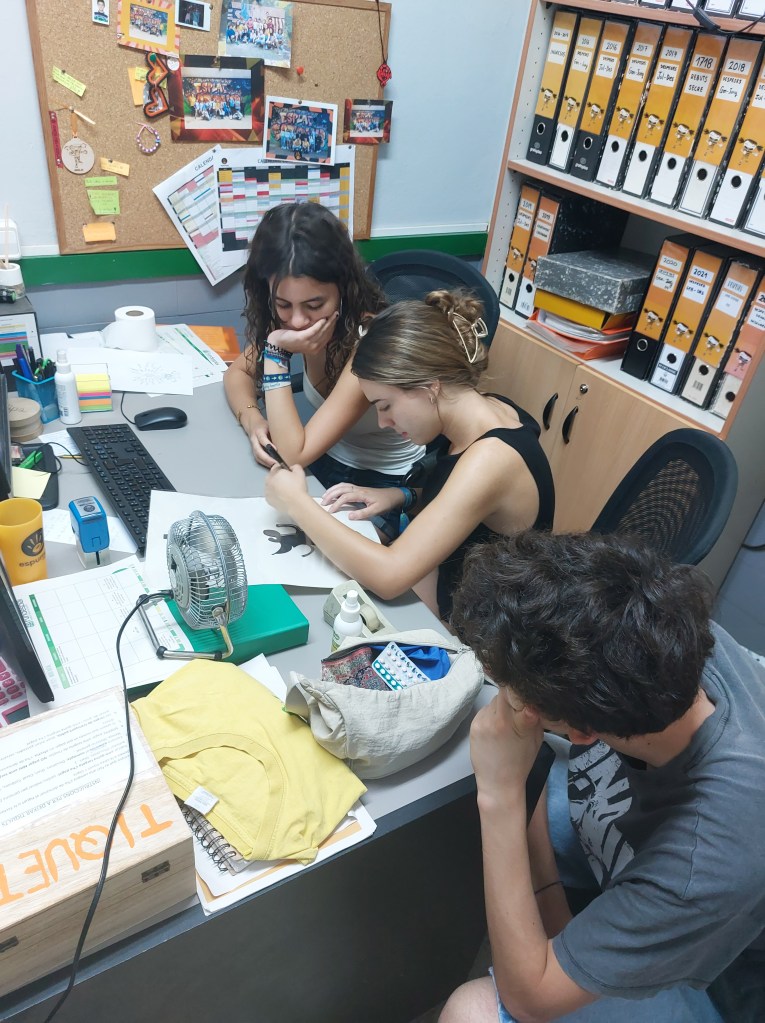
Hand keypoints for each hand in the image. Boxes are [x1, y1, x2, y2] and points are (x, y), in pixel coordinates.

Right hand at [244, 415, 279, 467]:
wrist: (253, 425)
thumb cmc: (265, 425)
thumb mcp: (271, 424)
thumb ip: (276, 431)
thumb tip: (289, 438)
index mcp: (258, 431)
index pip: (262, 438)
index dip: (268, 444)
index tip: (276, 450)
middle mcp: (254, 439)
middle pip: (258, 450)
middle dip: (267, 458)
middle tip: (276, 463)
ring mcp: (253, 446)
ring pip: (257, 456)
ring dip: (266, 462)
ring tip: (275, 466)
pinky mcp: (254, 451)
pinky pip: (258, 459)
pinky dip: (265, 463)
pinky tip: (272, 465)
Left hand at [265, 462, 308, 512]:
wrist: (296, 503)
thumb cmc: (297, 489)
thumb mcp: (300, 472)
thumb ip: (295, 466)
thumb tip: (292, 468)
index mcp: (275, 472)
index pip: (276, 467)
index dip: (283, 470)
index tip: (287, 473)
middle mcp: (269, 481)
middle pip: (272, 477)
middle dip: (278, 478)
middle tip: (288, 483)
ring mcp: (267, 491)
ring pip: (270, 486)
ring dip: (275, 487)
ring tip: (286, 491)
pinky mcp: (268, 500)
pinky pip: (270, 495)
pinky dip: (275, 495)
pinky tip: (283, 496)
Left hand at [268, 312, 338, 357]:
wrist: (277, 345)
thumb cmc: (289, 340)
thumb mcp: (303, 338)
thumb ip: (312, 334)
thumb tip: (320, 325)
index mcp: (315, 348)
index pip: (328, 337)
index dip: (332, 327)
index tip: (335, 319)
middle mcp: (314, 348)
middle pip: (327, 334)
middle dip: (333, 323)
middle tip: (336, 314)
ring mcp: (309, 344)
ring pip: (322, 331)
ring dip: (329, 322)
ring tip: (333, 315)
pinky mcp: (303, 338)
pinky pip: (314, 330)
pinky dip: (319, 325)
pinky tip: (323, 319)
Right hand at [321, 483, 403, 518]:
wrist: (393, 495)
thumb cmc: (385, 503)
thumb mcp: (376, 511)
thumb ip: (363, 513)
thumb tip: (349, 516)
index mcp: (362, 494)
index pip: (345, 497)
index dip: (336, 504)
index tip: (330, 511)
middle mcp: (358, 489)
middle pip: (341, 489)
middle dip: (330, 495)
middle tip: (322, 503)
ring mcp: (358, 488)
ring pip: (342, 486)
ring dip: (332, 490)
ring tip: (324, 496)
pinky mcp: (359, 489)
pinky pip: (345, 485)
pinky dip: (337, 487)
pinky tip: (333, 492)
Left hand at [470, 691, 542, 807]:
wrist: (499, 783)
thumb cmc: (521, 762)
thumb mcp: (536, 736)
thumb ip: (534, 715)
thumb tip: (533, 697)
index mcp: (518, 722)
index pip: (517, 691)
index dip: (521, 689)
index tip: (526, 693)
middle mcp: (498, 718)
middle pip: (505, 692)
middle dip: (512, 696)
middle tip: (517, 708)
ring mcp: (483, 721)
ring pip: (494, 701)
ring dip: (501, 706)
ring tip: (506, 722)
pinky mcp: (474, 725)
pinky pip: (485, 710)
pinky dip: (491, 714)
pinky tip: (496, 727)